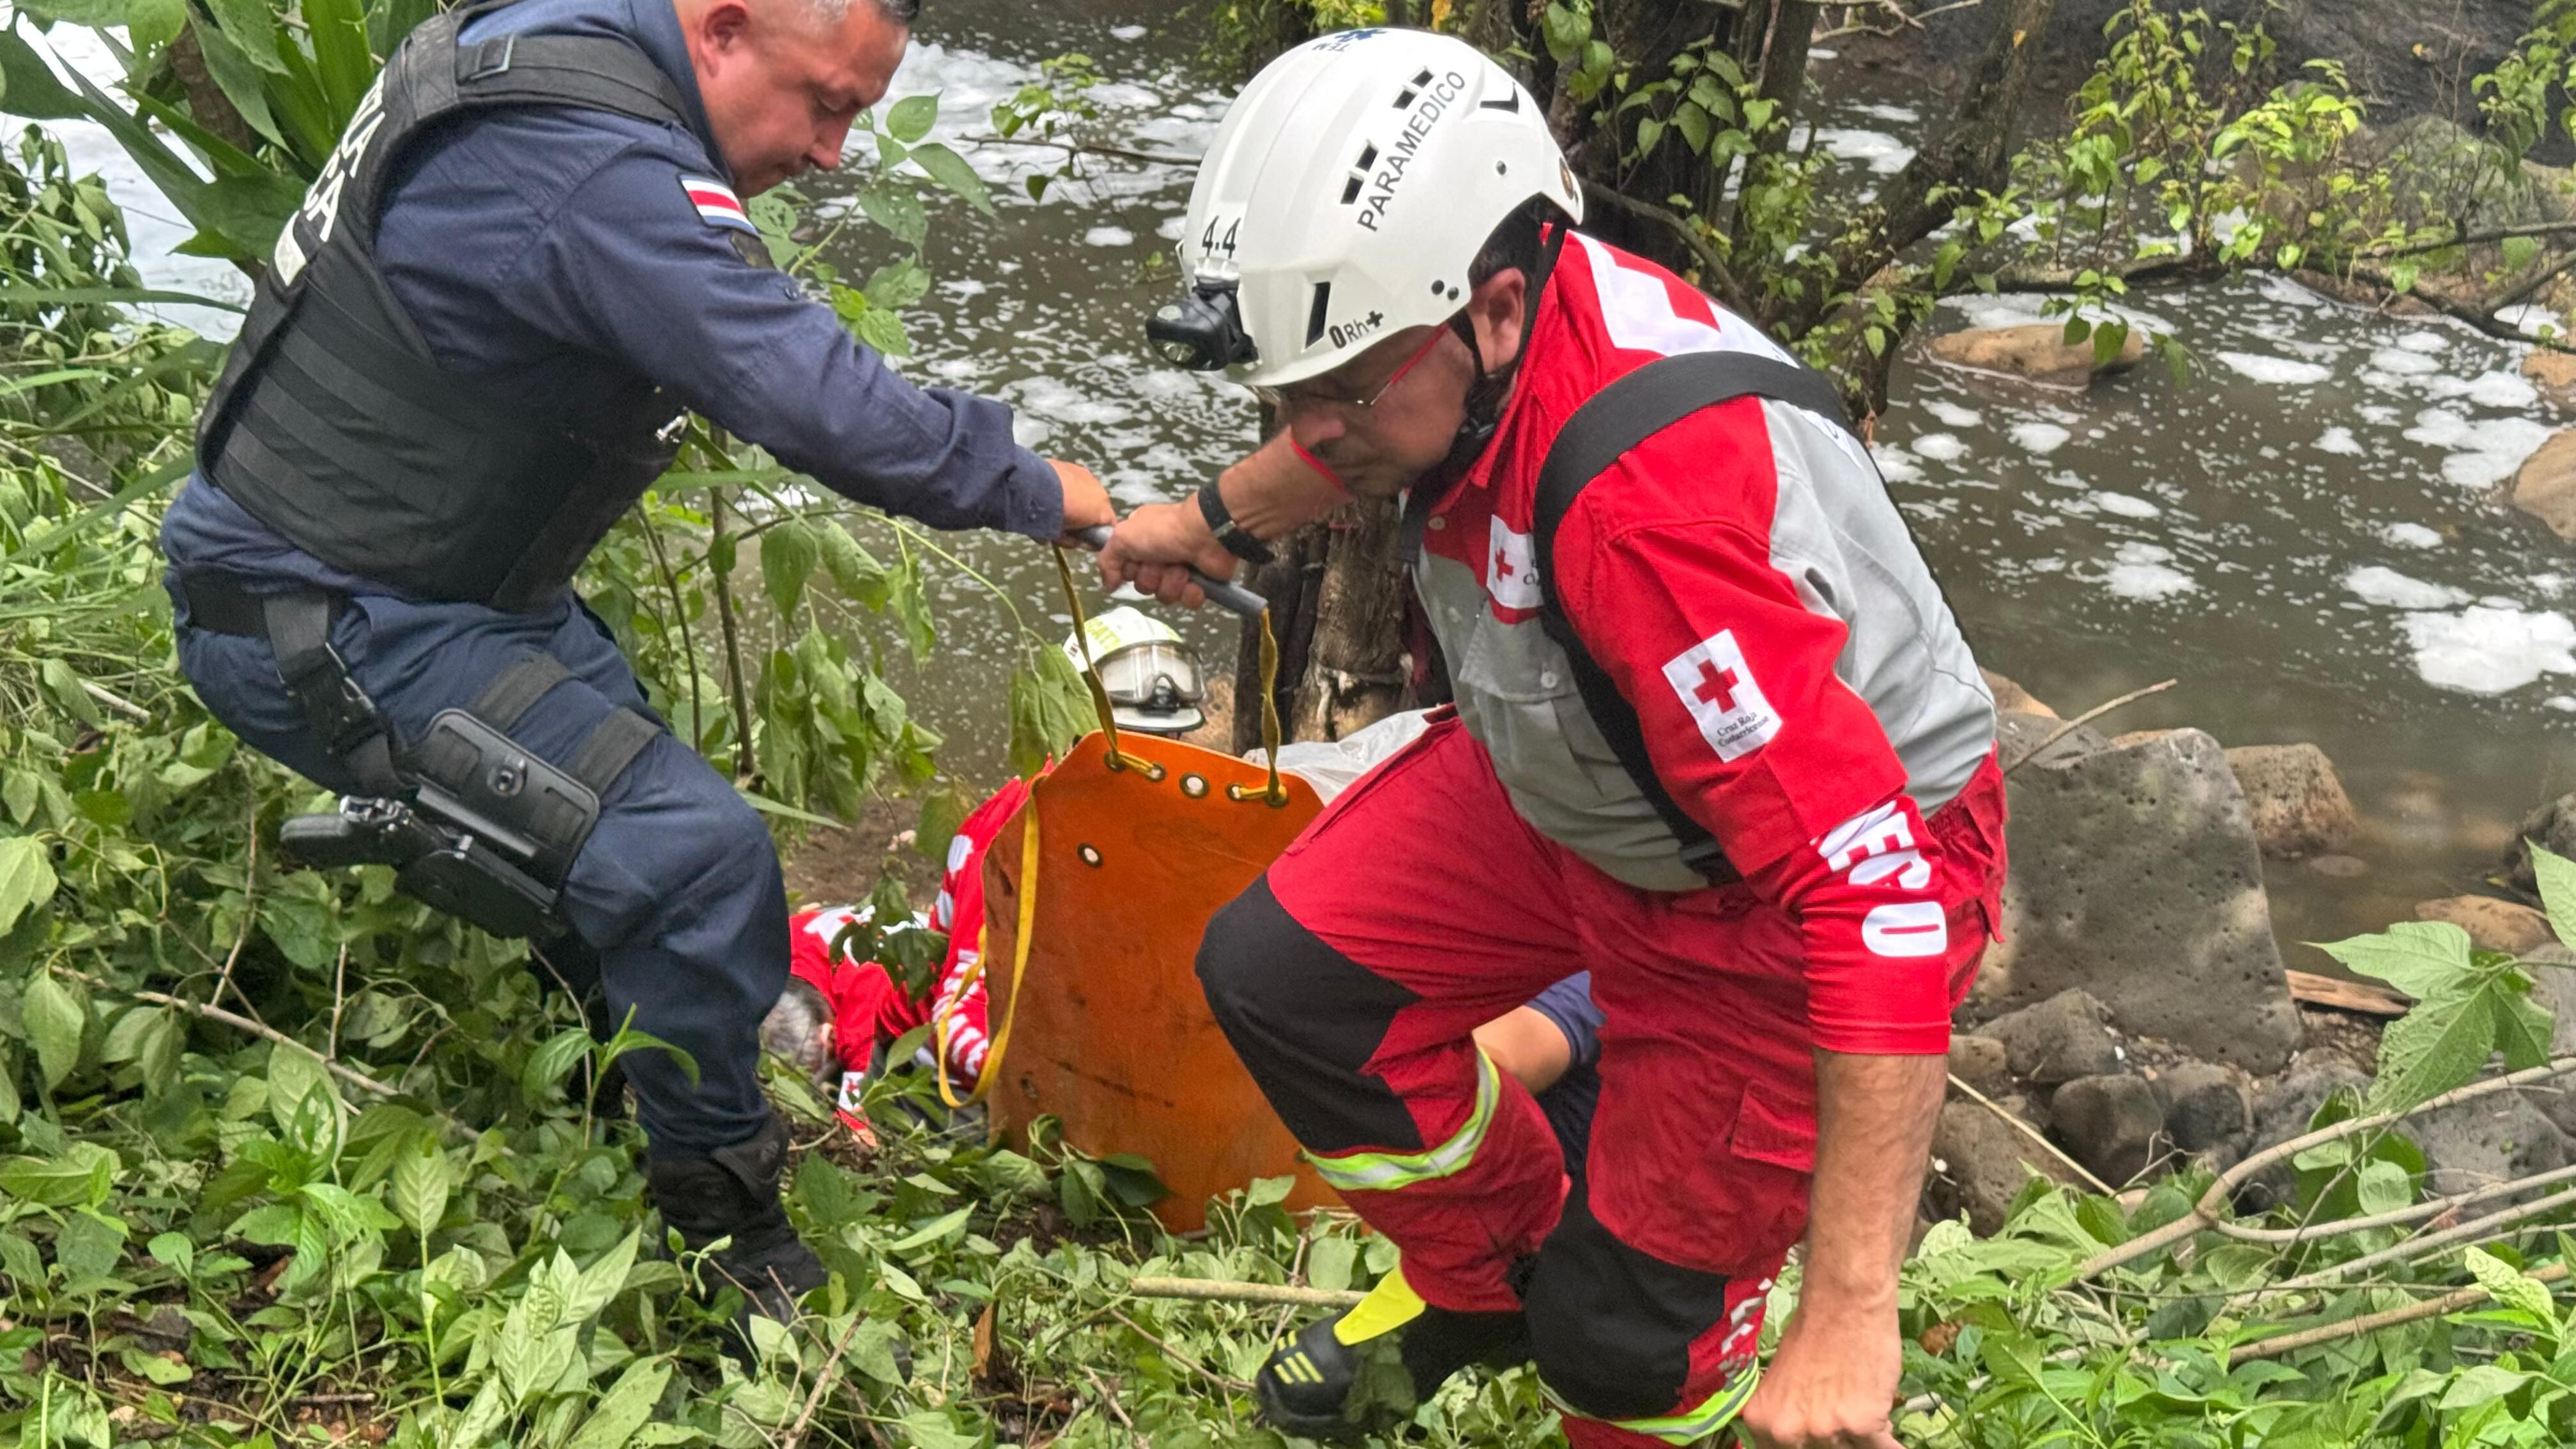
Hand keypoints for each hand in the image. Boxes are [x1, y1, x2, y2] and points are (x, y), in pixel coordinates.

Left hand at [1050, 459, 1116, 537]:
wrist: (1033, 489)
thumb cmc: (1050, 518)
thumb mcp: (1063, 538)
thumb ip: (1076, 541)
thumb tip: (1082, 542)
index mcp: (1102, 510)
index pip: (1109, 525)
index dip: (1097, 533)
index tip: (1083, 537)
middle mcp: (1100, 491)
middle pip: (1098, 507)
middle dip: (1086, 514)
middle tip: (1067, 521)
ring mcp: (1087, 476)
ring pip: (1087, 491)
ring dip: (1078, 498)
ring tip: (1058, 504)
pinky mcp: (1072, 465)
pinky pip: (1074, 479)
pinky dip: (1067, 486)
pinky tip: (1053, 490)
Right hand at [1097, 499, 1240, 608]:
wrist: (1207, 534)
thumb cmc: (1164, 531)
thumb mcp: (1123, 537)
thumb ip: (1107, 561)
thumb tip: (1108, 586)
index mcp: (1140, 542)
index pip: (1125, 570)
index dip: (1129, 570)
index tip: (1136, 560)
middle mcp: (1158, 556)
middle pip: (1143, 586)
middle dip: (1151, 577)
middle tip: (1162, 563)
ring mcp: (1180, 570)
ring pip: (1164, 596)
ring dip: (1171, 583)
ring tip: (1182, 568)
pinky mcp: (1200, 584)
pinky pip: (1187, 601)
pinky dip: (1190, 592)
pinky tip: (1195, 581)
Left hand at [1737, 1293, 1903, 1448]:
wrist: (1845, 1302)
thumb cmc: (1813, 1332)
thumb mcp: (1783, 1382)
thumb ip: (1791, 1418)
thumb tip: (1807, 1440)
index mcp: (1763, 1422)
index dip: (1808, 1446)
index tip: (1817, 1441)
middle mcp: (1789, 1432)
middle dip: (1836, 1439)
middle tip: (1841, 1416)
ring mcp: (1826, 1430)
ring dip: (1861, 1433)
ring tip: (1864, 1405)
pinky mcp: (1863, 1425)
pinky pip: (1883, 1448)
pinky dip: (1889, 1442)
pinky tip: (1890, 1436)